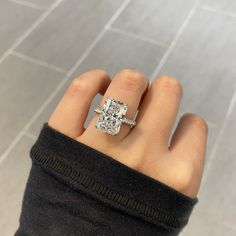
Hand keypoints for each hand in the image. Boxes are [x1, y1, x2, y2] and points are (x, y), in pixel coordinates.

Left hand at [48, 69, 207, 197]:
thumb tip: (180, 126)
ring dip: (133, 82)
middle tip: (149, 103)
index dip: (186, 123)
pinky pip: (81, 90)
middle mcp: (143, 157)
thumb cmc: (126, 227)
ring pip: (129, 83)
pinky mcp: (62, 139)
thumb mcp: (167, 205)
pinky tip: (99, 84)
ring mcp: (101, 147)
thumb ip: (178, 168)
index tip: (174, 129)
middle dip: (161, 91)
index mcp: (176, 179)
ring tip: (126, 92)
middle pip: (167, 91)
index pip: (195, 125)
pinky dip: (93, 80)